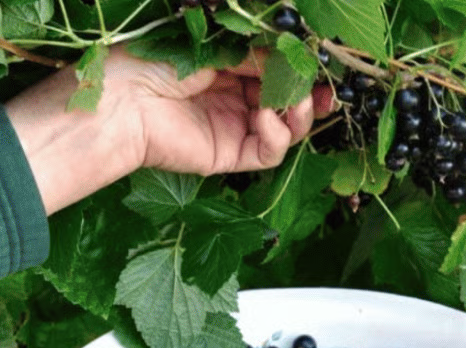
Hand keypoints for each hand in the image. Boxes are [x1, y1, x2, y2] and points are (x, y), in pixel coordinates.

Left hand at [124, 47, 331, 175]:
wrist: (120, 103)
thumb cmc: (152, 65)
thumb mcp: (211, 51)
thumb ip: (252, 57)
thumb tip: (291, 59)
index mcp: (224, 71)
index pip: (272, 73)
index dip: (296, 71)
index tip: (315, 65)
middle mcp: (232, 101)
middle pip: (285, 103)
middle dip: (306, 96)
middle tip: (321, 91)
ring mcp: (233, 129)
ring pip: (285, 130)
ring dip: (298, 117)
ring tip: (297, 103)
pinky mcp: (230, 156)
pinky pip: (269, 152)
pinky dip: (276, 136)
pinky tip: (264, 118)